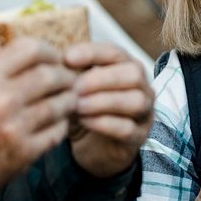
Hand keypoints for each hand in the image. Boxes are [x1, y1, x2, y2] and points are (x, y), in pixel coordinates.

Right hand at [0, 38, 76, 200]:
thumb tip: (30, 62)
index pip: (30, 49)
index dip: (49, 51)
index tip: (54, 58)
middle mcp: (0, 100)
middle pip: (51, 75)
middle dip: (65, 76)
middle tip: (67, 80)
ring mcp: (14, 128)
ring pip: (60, 103)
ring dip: (68, 100)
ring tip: (66, 101)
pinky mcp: (24, 153)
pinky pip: (57, 132)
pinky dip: (61, 125)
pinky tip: (56, 123)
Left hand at [63, 43, 153, 177]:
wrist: (94, 147)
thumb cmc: (85, 110)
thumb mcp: (76, 89)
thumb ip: (71, 74)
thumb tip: (55, 63)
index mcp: (125, 67)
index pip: (115, 53)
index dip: (92, 53)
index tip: (67, 58)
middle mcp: (141, 87)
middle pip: (133, 74)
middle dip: (102, 78)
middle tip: (75, 88)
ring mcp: (144, 112)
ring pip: (135, 101)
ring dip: (103, 101)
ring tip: (78, 106)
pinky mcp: (139, 137)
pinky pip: (127, 128)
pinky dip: (104, 123)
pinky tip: (85, 121)